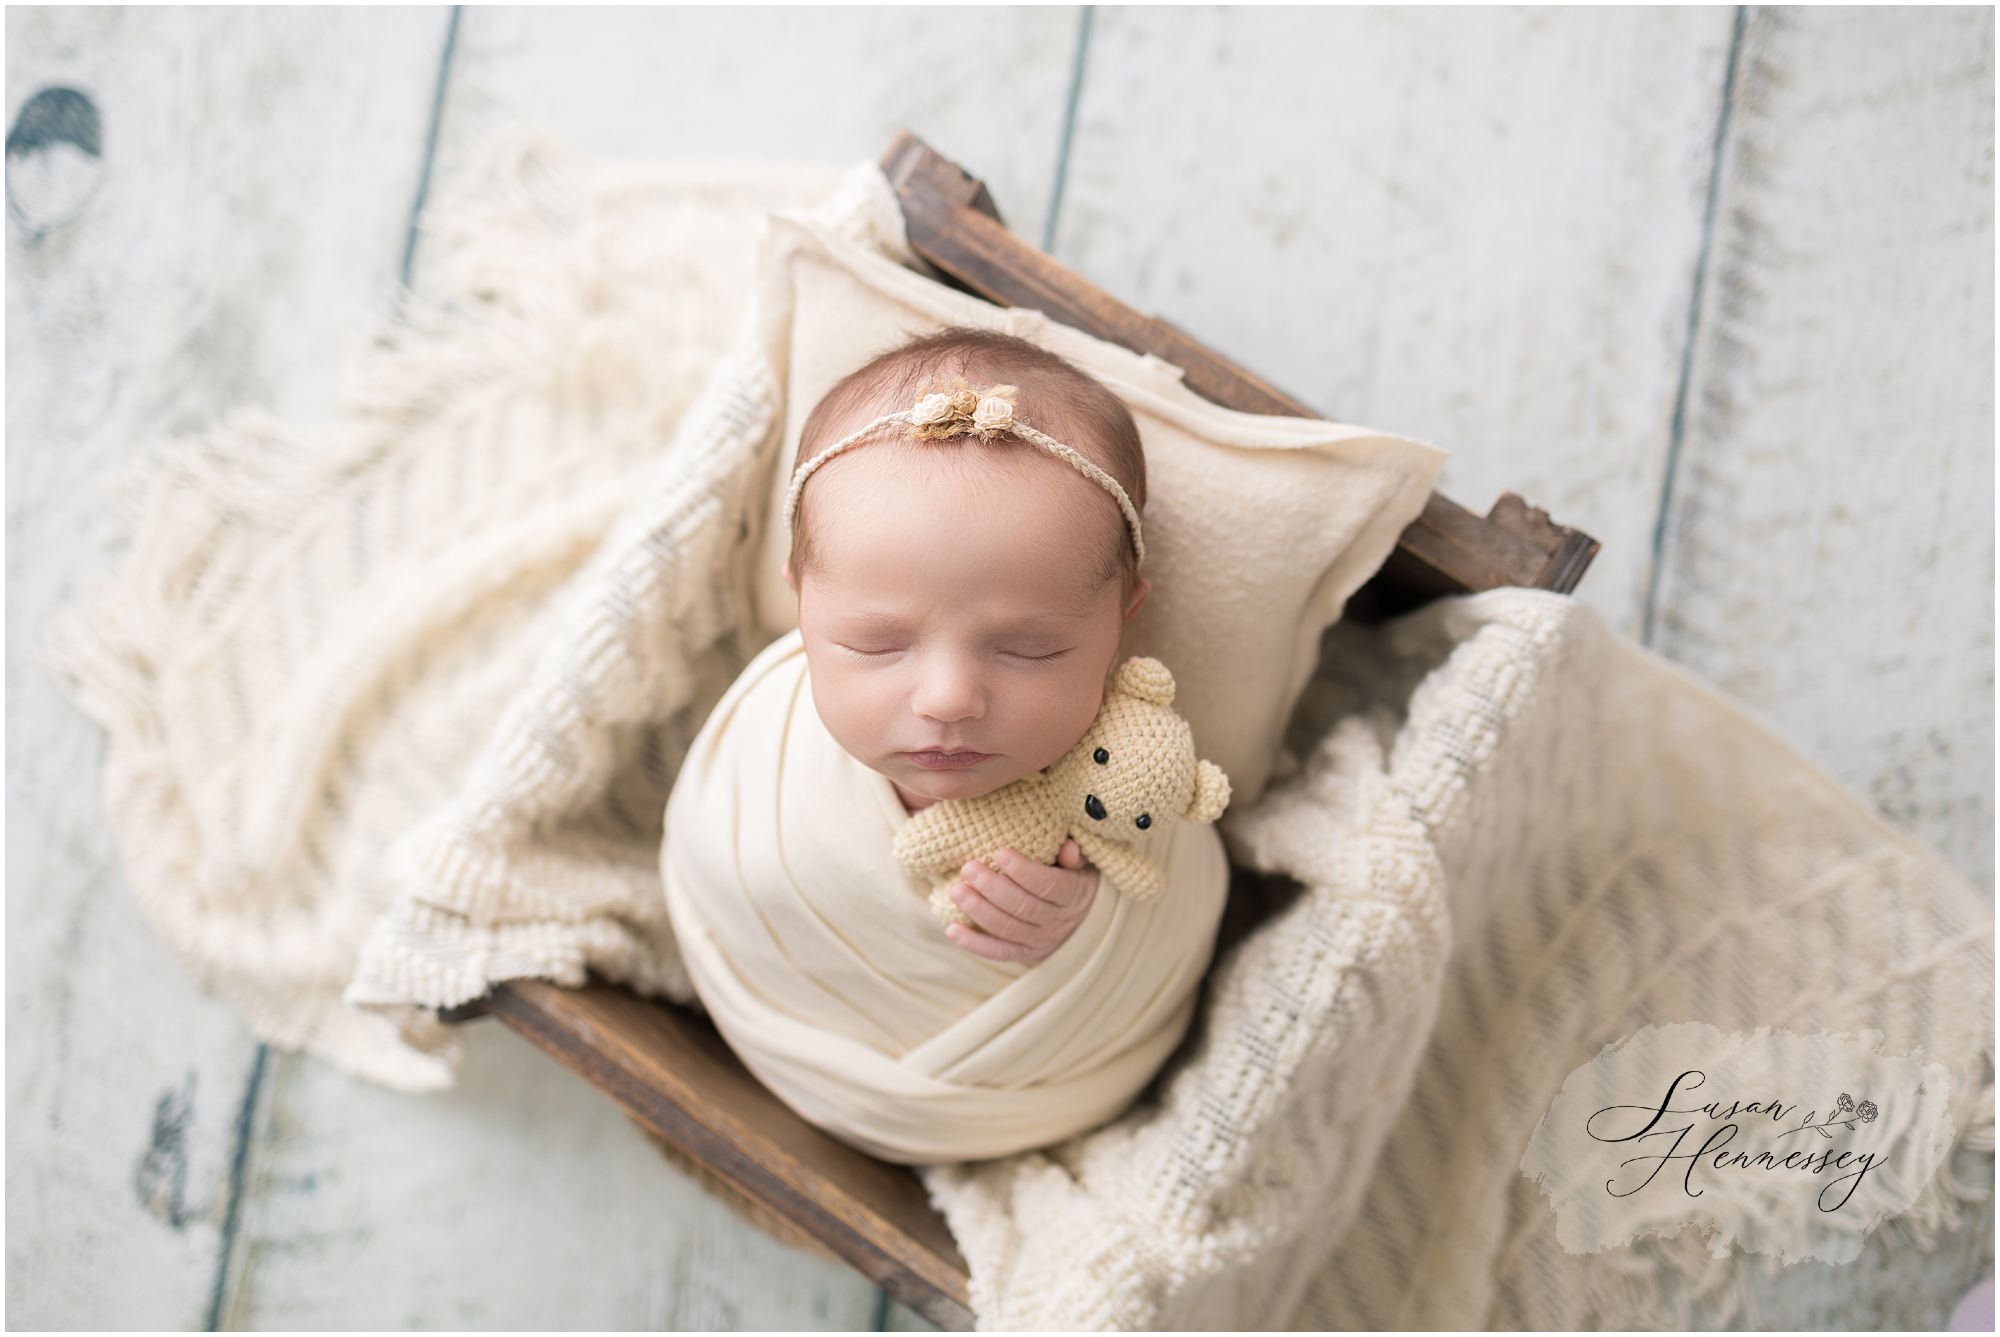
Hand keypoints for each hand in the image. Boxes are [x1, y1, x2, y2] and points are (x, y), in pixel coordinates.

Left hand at [945, 840, 1098, 965]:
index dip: (1024, 871)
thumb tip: (1067, 847)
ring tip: (957, 890)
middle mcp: (1057, 922)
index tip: (1000, 852)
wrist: (1084, 921)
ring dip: (979, 910)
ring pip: (1008, 928)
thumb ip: (1074, 856)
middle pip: (1023, 907)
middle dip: (993, 888)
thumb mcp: (1082, 865)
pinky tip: (952, 929)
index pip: (1048, 885)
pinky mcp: (1024, 955)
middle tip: (969, 868)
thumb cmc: (1075, 880)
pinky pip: (998, 952)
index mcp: (1073, 895)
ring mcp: (1040, 942)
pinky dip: (974, 943)